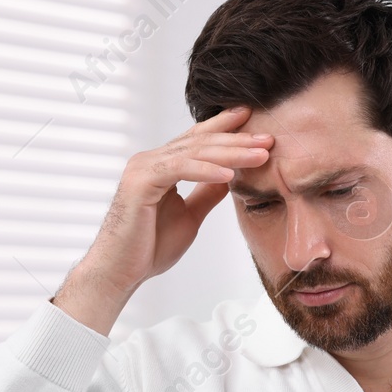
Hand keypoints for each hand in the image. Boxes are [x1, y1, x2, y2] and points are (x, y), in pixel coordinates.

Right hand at [55, 105, 273, 333]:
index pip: (198, 139)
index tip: (254, 119)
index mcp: (162, 165)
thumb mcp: (191, 215)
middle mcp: (151, 160)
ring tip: (260, 155)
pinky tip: (230, 175)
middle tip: (269, 138)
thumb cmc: (150, 246)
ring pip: (194, 152)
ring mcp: (144, 168)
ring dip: (230, 153)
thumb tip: (231, 176)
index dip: (226, 127)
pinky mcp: (140, 182)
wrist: (121, 271)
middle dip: (237, 139)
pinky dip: (206, 171)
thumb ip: (207, 193)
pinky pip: (179, 169)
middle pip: (200, 142)